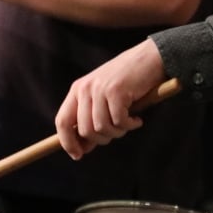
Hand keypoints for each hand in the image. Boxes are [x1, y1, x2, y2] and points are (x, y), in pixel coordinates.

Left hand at [54, 39, 165, 158]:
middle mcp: (85, 88)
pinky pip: (119, 122)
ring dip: (118, 132)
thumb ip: (91, 120)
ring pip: (102, 128)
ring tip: (128, 124)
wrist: (150, 57)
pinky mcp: (116, 91)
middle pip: (84, 130)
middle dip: (102, 139)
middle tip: (117, 132)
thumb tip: (82, 149)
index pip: (62, 121)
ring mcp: (100, 89)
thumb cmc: (128, 81)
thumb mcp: (103, 99)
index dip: (68, 142)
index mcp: (77, 89)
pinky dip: (129, 125)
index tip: (78, 155)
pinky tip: (137, 120)